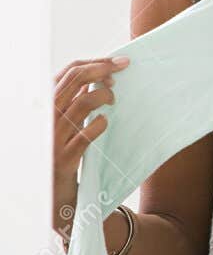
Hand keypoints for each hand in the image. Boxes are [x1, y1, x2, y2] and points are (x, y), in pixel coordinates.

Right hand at [52, 56, 125, 240]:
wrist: (52, 193)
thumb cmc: (63, 151)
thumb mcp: (66, 122)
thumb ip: (76, 100)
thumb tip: (100, 76)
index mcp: (46, 106)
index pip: (68, 72)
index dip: (95, 63)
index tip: (118, 62)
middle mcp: (46, 118)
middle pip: (74, 80)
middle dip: (103, 69)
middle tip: (124, 69)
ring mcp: (53, 138)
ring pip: (82, 102)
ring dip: (104, 95)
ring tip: (113, 101)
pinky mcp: (64, 158)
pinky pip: (87, 133)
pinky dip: (101, 124)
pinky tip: (105, 124)